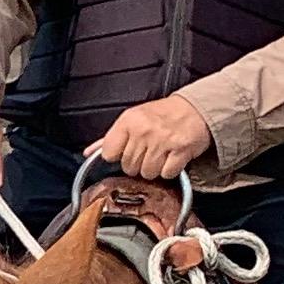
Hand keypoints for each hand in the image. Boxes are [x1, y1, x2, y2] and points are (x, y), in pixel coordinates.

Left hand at [90, 94, 214, 183]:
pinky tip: (171, 158)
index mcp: (128, 121)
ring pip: (146, 173)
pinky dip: (170, 170)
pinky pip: (166, 174)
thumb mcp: (132, 119)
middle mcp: (144, 130)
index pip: (109, 153)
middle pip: (128, 166)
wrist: (195, 109)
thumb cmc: (162, 115)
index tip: (126, 151)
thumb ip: (110, 138)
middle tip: (148, 151)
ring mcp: (163, 141)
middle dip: (137, 163)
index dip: (118, 156)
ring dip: (154, 168)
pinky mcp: (181, 151)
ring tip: (160, 154)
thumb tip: (88, 153)